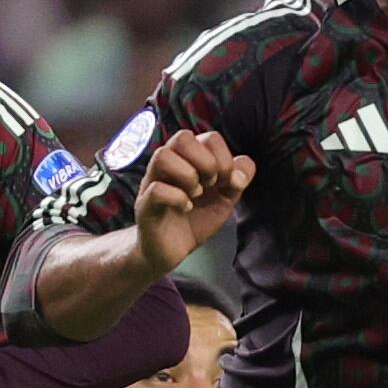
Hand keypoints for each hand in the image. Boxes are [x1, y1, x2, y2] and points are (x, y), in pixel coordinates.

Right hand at [134, 129, 253, 273]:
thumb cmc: (195, 219)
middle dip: (206, 161)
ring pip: (162, 155)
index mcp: (189, 159)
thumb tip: (243, 163)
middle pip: (182, 137)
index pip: (208, 137)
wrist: (173, 251)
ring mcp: (153, 182)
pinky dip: (177, 197)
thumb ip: (237, 179)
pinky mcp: (145, 205)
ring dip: (188, 175)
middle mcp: (168, 165)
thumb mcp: (225, 199)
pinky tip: (186, 207)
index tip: (227, 181)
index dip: (224, 157)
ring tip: (197, 194)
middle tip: (211, 184)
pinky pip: (156, 189)